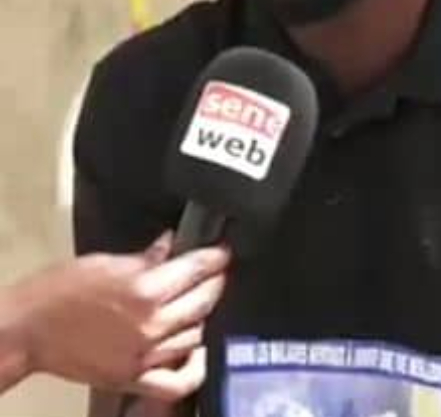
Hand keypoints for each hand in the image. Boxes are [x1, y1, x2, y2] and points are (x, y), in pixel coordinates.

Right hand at [10, 233, 229, 400]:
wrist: (30, 328)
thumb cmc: (63, 290)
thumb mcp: (109, 262)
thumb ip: (147, 257)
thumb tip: (172, 244)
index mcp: (146, 289)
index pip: (197, 269)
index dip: (217, 258)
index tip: (224, 251)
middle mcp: (152, 324)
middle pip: (204, 300)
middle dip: (217, 281)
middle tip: (219, 271)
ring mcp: (146, 355)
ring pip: (197, 334)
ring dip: (205, 314)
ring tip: (203, 300)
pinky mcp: (134, 378)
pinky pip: (177, 382)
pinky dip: (194, 367)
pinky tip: (198, 349)